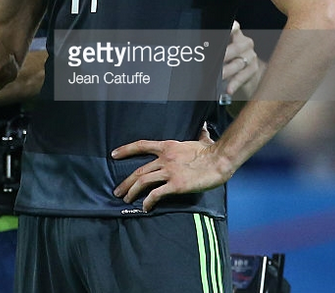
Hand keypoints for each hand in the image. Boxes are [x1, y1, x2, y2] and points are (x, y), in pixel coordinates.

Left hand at [110, 124, 232, 211]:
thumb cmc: (213, 151)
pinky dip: (148, 201)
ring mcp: (169, 172)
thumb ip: (199, 134)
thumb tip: (203, 127)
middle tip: (118, 191)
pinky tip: (145, 207)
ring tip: (126, 200)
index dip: (125, 150)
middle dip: (126, 182)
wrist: (220, 160)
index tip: (113, 154)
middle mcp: (165, 158)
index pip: (141, 145)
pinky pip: (156, 194)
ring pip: (143, 181)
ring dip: (132, 192)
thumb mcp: (202, 140)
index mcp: (168, 146)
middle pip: (139, 170)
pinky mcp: (176, 185)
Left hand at [221, 20, 265, 99]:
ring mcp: (251, 56)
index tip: (230, 28)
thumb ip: (213, 45)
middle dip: (223, 56)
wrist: (244, 69)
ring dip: (226, 72)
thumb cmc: (226, 56)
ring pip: (238, 64)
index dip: (232, 28)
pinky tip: (228, 89)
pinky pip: (242, 77)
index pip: (234, 29)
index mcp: (236, 34)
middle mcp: (246, 43)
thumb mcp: (221, 48)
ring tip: (217, 77)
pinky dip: (234, 84)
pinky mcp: (253, 69)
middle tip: (213, 62)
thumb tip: (197, 49)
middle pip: (235, 49)